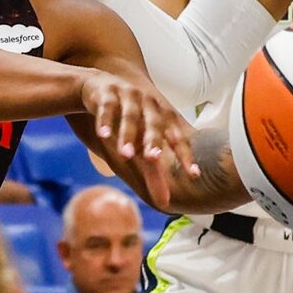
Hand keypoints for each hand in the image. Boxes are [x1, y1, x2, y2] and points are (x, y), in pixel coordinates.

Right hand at [77, 69, 195, 204]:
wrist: (99, 88)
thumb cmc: (126, 120)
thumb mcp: (139, 145)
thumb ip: (153, 172)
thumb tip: (166, 204)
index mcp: (162, 118)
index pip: (177, 139)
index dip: (185, 155)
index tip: (193, 174)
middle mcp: (149, 106)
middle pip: (154, 125)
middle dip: (154, 142)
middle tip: (154, 160)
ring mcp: (128, 97)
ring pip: (130, 117)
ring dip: (127, 134)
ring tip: (125, 154)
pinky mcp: (106, 94)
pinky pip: (107, 108)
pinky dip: (105, 121)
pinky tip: (103, 134)